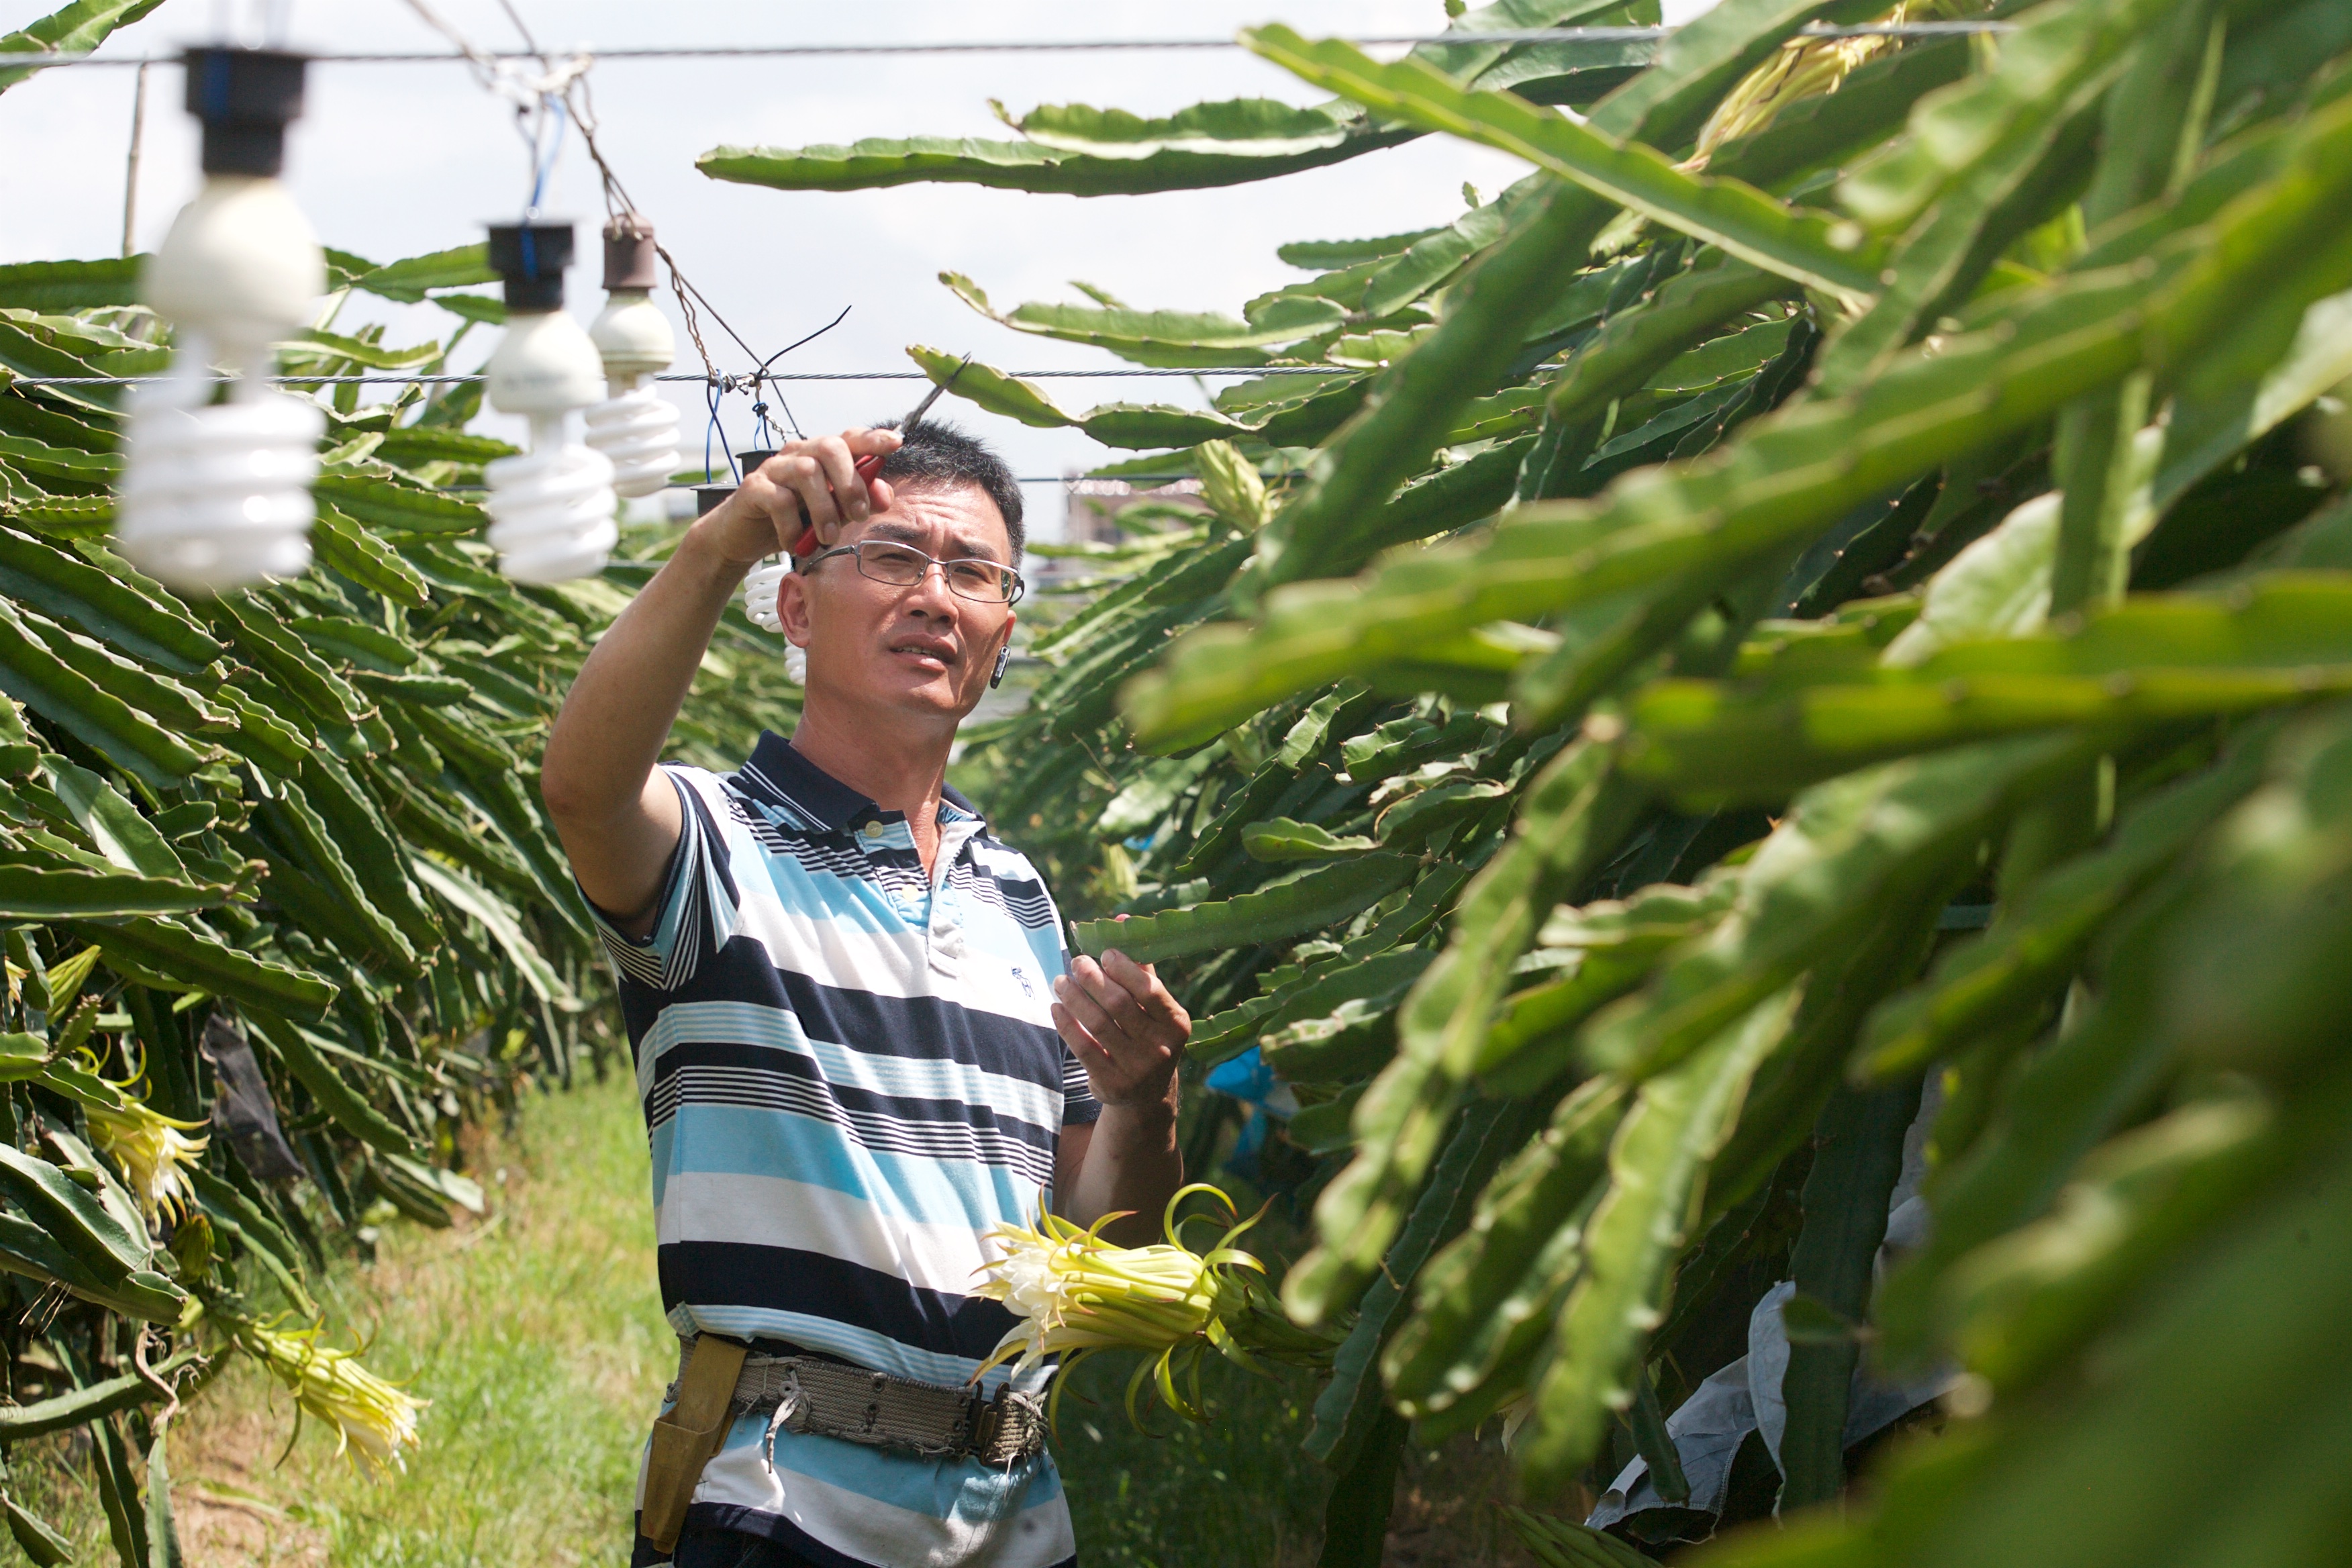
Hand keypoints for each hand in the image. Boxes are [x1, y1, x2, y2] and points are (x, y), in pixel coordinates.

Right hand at [695, 426, 902, 567]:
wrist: (741, 537)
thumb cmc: (790, 520)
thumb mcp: (830, 513)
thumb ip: (856, 502)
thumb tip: (885, 495)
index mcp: (819, 456)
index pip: (849, 437)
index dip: (873, 439)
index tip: (896, 443)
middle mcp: (797, 455)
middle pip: (830, 447)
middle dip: (850, 483)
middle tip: (859, 516)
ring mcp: (774, 469)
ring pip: (807, 472)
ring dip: (824, 509)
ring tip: (827, 538)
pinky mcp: (753, 488)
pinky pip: (778, 500)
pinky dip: (792, 527)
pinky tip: (796, 544)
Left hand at [1052, 950, 1188, 1109]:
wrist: (1145, 1094)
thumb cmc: (1147, 1035)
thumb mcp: (1154, 1008)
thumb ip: (1140, 967)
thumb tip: (1121, 921)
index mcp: (1176, 1023)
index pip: (1149, 989)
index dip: (1123, 968)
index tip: (1104, 953)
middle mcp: (1161, 1048)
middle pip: (1118, 1004)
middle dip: (1092, 978)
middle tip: (1076, 962)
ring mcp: (1137, 1069)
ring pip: (1097, 1024)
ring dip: (1073, 997)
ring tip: (1060, 981)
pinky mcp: (1112, 1084)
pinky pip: (1083, 1047)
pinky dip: (1066, 1024)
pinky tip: (1057, 1007)